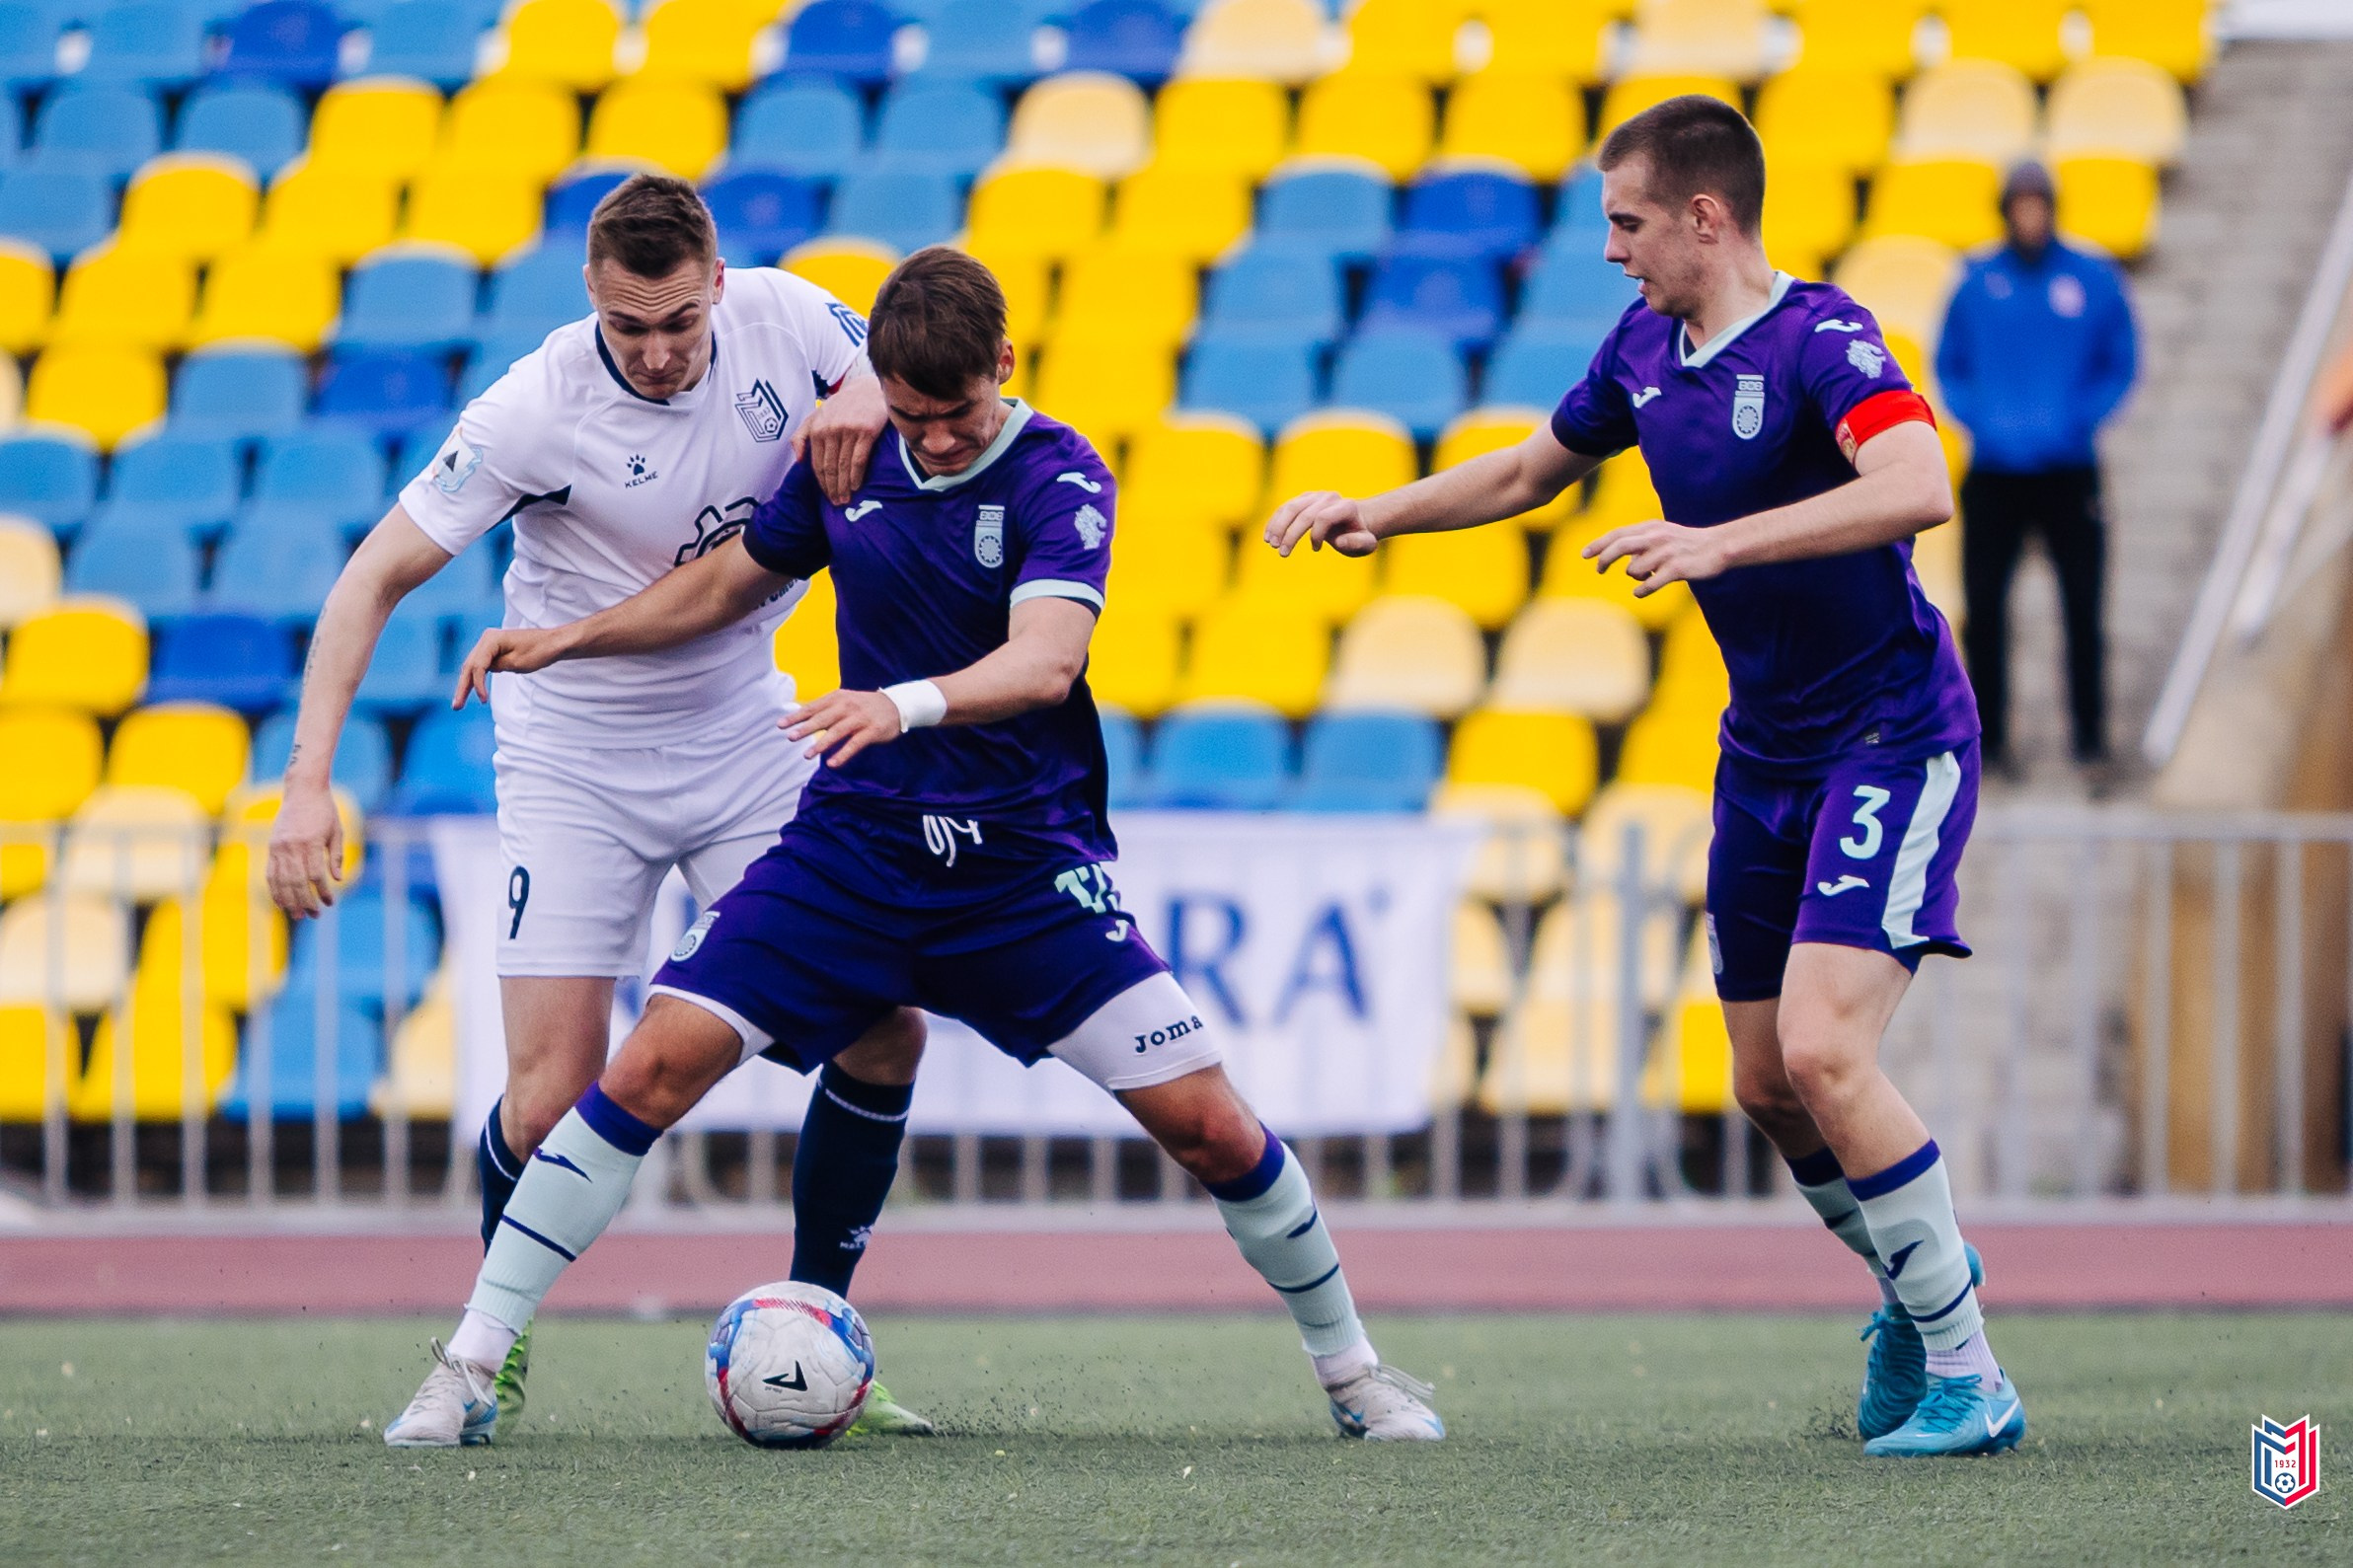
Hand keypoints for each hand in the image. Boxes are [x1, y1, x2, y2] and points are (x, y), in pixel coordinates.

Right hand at [266, 780, 343, 918]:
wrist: (303, 791)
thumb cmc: (324, 811)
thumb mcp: (336, 831)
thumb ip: (335, 856)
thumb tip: (337, 880)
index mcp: (310, 842)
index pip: (315, 875)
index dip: (322, 891)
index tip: (330, 902)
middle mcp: (292, 846)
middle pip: (297, 881)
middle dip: (305, 901)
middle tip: (314, 915)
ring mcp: (279, 847)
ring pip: (282, 880)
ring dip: (289, 900)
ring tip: (298, 914)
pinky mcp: (271, 847)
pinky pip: (270, 873)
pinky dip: (275, 889)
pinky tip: (281, 902)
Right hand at [452, 626, 568, 707]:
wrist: (553, 643)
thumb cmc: (539, 651)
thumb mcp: (518, 663)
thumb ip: (498, 666)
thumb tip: (483, 671)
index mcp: (491, 639)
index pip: (477, 665)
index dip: (477, 684)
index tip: (483, 701)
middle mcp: (487, 639)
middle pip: (470, 666)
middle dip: (463, 687)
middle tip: (456, 706)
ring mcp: (489, 643)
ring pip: (473, 666)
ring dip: (467, 684)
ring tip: (459, 704)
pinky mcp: (494, 650)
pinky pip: (482, 665)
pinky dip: (478, 678)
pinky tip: (472, 692)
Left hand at [783, 688, 903, 767]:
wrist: (896, 705)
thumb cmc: (864, 706)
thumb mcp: (845, 700)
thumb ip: (826, 709)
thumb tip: (801, 717)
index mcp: (838, 697)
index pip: (813, 707)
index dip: (797, 716)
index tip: (780, 724)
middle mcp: (847, 706)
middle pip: (823, 718)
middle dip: (805, 728)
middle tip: (790, 737)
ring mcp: (860, 719)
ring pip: (837, 732)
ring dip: (821, 744)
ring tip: (807, 755)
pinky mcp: (872, 731)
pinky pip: (855, 744)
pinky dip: (843, 754)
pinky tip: (832, 763)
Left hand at [794, 374, 887, 506]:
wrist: (868, 389)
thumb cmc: (842, 405)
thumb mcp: (816, 414)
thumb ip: (802, 434)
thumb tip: (798, 459)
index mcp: (817, 428)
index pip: (817, 463)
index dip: (821, 483)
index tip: (827, 496)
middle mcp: (831, 429)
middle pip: (829, 467)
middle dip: (832, 488)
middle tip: (837, 503)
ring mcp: (849, 430)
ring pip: (843, 465)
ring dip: (844, 486)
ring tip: (846, 499)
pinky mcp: (866, 431)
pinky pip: (859, 459)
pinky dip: (856, 475)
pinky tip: (856, 486)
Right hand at [1264, 491, 1380, 557]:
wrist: (1353, 523)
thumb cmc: (1358, 537)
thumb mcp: (1366, 544)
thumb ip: (1358, 543)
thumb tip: (1339, 540)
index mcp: (1346, 506)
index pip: (1324, 517)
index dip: (1316, 535)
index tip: (1316, 550)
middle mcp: (1330, 497)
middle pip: (1304, 513)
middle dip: (1291, 534)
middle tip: (1282, 553)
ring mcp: (1315, 496)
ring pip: (1291, 508)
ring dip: (1278, 526)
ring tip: (1271, 544)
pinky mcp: (1304, 499)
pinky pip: (1285, 508)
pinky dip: (1275, 522)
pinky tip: (1268, 537)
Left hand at [1581, 519, 1728, 596]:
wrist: (1719, 547)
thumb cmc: (1687, 545)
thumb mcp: (1663, 536)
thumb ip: (1642, 543)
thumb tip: (1624, 563)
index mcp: (1651, 527)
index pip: (1618, 534)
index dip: (1599, 544)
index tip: (1584, 554)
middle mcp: (1656, 537)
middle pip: (1620, 546)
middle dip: (1604, 559)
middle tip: (1598, 571)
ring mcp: (1666, 552)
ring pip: (1634, 569)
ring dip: (1637, 577)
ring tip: (1649, 575)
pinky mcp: (1676, 568)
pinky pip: (1649, 584)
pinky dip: (1642, 590)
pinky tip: (1641, 591)